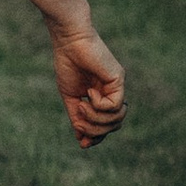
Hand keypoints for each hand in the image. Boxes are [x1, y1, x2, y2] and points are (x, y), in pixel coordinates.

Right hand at [50, 23, 125, 150]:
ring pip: (116, 118)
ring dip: (95, 119)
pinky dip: (98, 104)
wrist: (69, 42)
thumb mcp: (70, 97)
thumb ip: (77, 117)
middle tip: (79, 121)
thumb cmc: (68, 64)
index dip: (97, 137)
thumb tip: (82, 139)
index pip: (107, 124)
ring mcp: (117, 87)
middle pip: (114, 125)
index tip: (83, 143)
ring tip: (81, 106)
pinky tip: (89, 93)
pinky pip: (114, 105)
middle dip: (95, 130)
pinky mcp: (118, 80)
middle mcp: (113, 93)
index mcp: (102, 97)